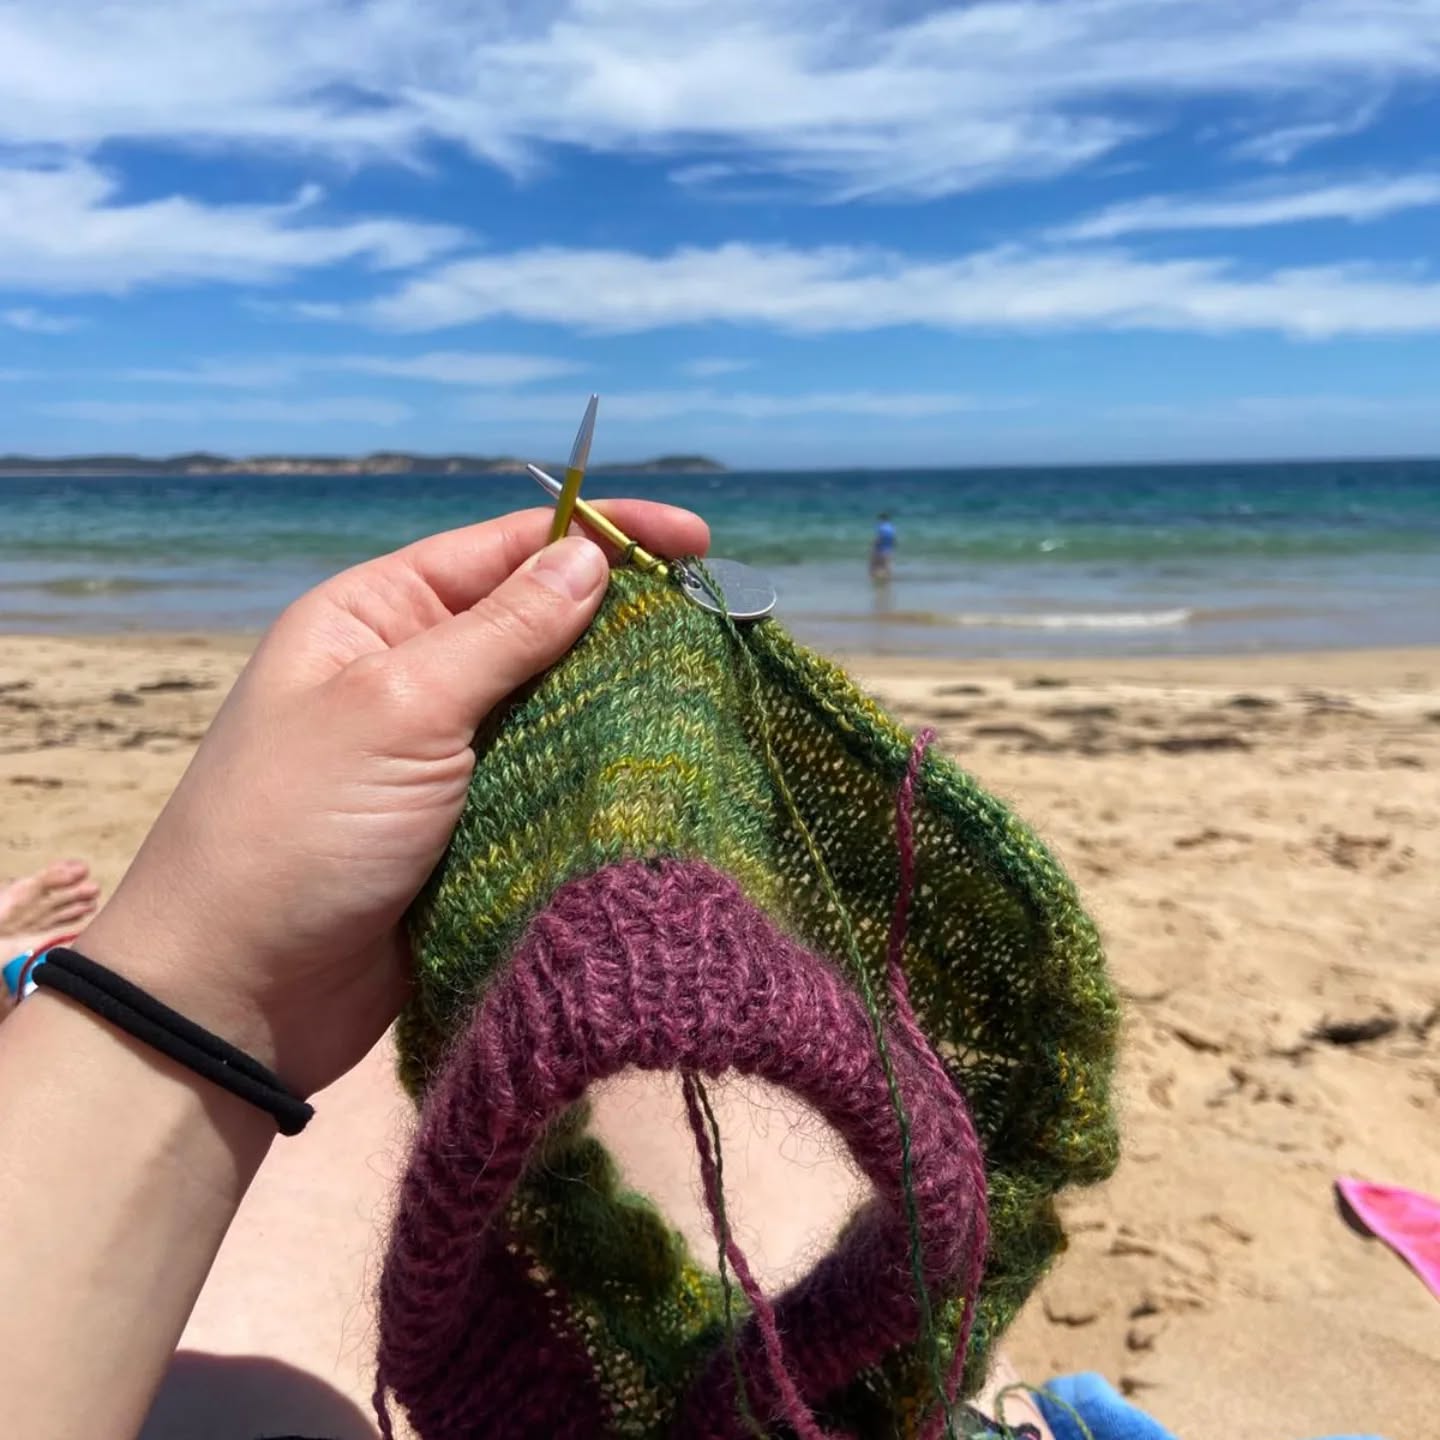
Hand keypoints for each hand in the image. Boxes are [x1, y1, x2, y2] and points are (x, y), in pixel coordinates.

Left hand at [78, 504, 707, 1098]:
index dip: (603, 534)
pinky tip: (658, 769)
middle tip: (715, 629)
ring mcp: (445, 756)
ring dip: (620, 703)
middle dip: (623, 621)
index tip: (697, 542)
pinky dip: (599, 774)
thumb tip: (590, 555)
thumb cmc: (302, 826)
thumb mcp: (400, 707)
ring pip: (554, 706)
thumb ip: (503, 631)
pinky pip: (550, 781)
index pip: (506, 547)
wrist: (237, 996)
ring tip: (707, 698)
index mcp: (377, 615)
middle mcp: (413, 673)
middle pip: (539, 622)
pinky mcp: (472, 828)